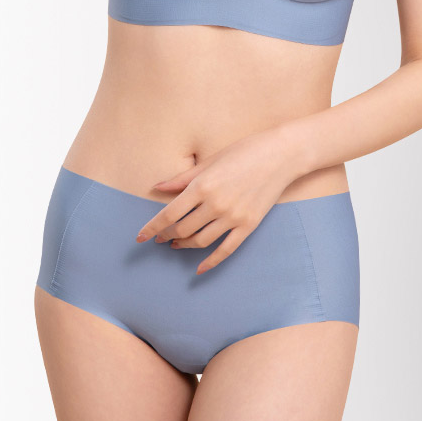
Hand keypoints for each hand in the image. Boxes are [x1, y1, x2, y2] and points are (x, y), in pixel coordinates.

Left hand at [135, 130, 293, 275]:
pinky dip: (210, 262)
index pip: (168, 214)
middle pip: (182, 230)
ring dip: (184, 245)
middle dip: (166, 236)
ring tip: (176, 244)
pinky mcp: (248, 226)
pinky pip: (225, 250)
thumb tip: (158, 187)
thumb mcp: (210, 161)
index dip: (151, 228)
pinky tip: (200, 268)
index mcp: (202, 186)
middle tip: (159, 237)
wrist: (281, 155)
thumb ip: (182, 178)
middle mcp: (215, 205)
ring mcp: (233, 218)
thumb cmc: (244, 152)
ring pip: (200, 241)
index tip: (140, 238)